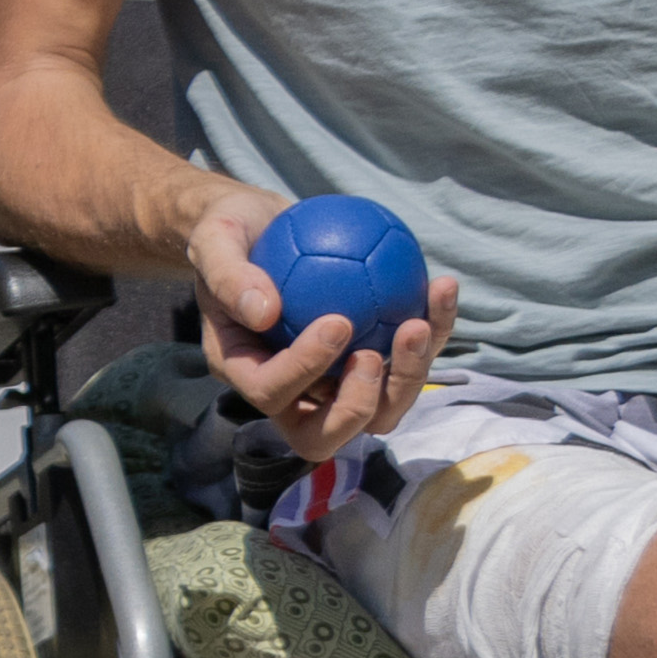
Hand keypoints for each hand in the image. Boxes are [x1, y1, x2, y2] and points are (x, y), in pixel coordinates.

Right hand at [189, 190, 440, 457]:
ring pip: (378, 412)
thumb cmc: (230, 231)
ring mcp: (333, 381)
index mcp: (244, 368)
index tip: (337, 321)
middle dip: (357, 405)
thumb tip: (263, 311)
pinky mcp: (372, 359)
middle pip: (324, 433)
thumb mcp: (214, 239)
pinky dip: (434, 329)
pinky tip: (442, 286)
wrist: (261, 224)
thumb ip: (228, 274)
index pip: (271, 392)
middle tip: (373, 355)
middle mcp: (289, 390)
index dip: (304, 370)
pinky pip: (408, 361)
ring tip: (417, 325)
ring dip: (405, 377)